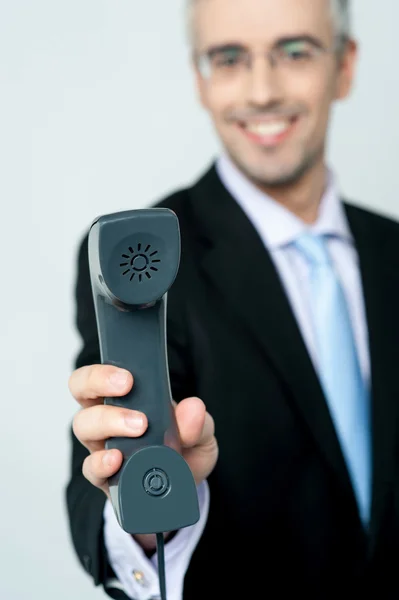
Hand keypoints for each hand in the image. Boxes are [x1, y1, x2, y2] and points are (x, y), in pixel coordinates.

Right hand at [69, 364, 217, 497]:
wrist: (183, 491)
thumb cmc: (184, 452)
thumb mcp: (200, 435)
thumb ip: (198, 422)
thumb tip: (193, 408)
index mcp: (126, 398)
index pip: (98, 375)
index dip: (103, 371)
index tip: (128, 377)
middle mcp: (107, 418)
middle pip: (82, 391)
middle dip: (99, 383)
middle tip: (126, 387)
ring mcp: (102, 447)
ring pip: (83, 426)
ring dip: (108, 421)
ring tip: (137, 427)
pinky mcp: (104, 477)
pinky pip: (91, 468)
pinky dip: (101, 462)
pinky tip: (116, 461)